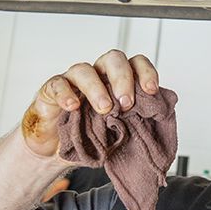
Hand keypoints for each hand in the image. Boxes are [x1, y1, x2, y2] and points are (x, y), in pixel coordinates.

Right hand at [19, 50, 159, 160]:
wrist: (57, 150)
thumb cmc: (90, 135)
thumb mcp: (117, 131)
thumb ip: (135, 121)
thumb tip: (159, 123)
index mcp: (117, 81)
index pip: (135, 64)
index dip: (146, 72)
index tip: (152, 90)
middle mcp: (97, 75)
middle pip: (113, 59)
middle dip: (123, 78)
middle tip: (126, 103)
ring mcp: (73, 81)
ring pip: (84, 70)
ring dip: (97, 88)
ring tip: (104, 109)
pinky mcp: (51, 90)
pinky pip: (57, 84)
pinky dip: (65, 93)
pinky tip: (73, 106)